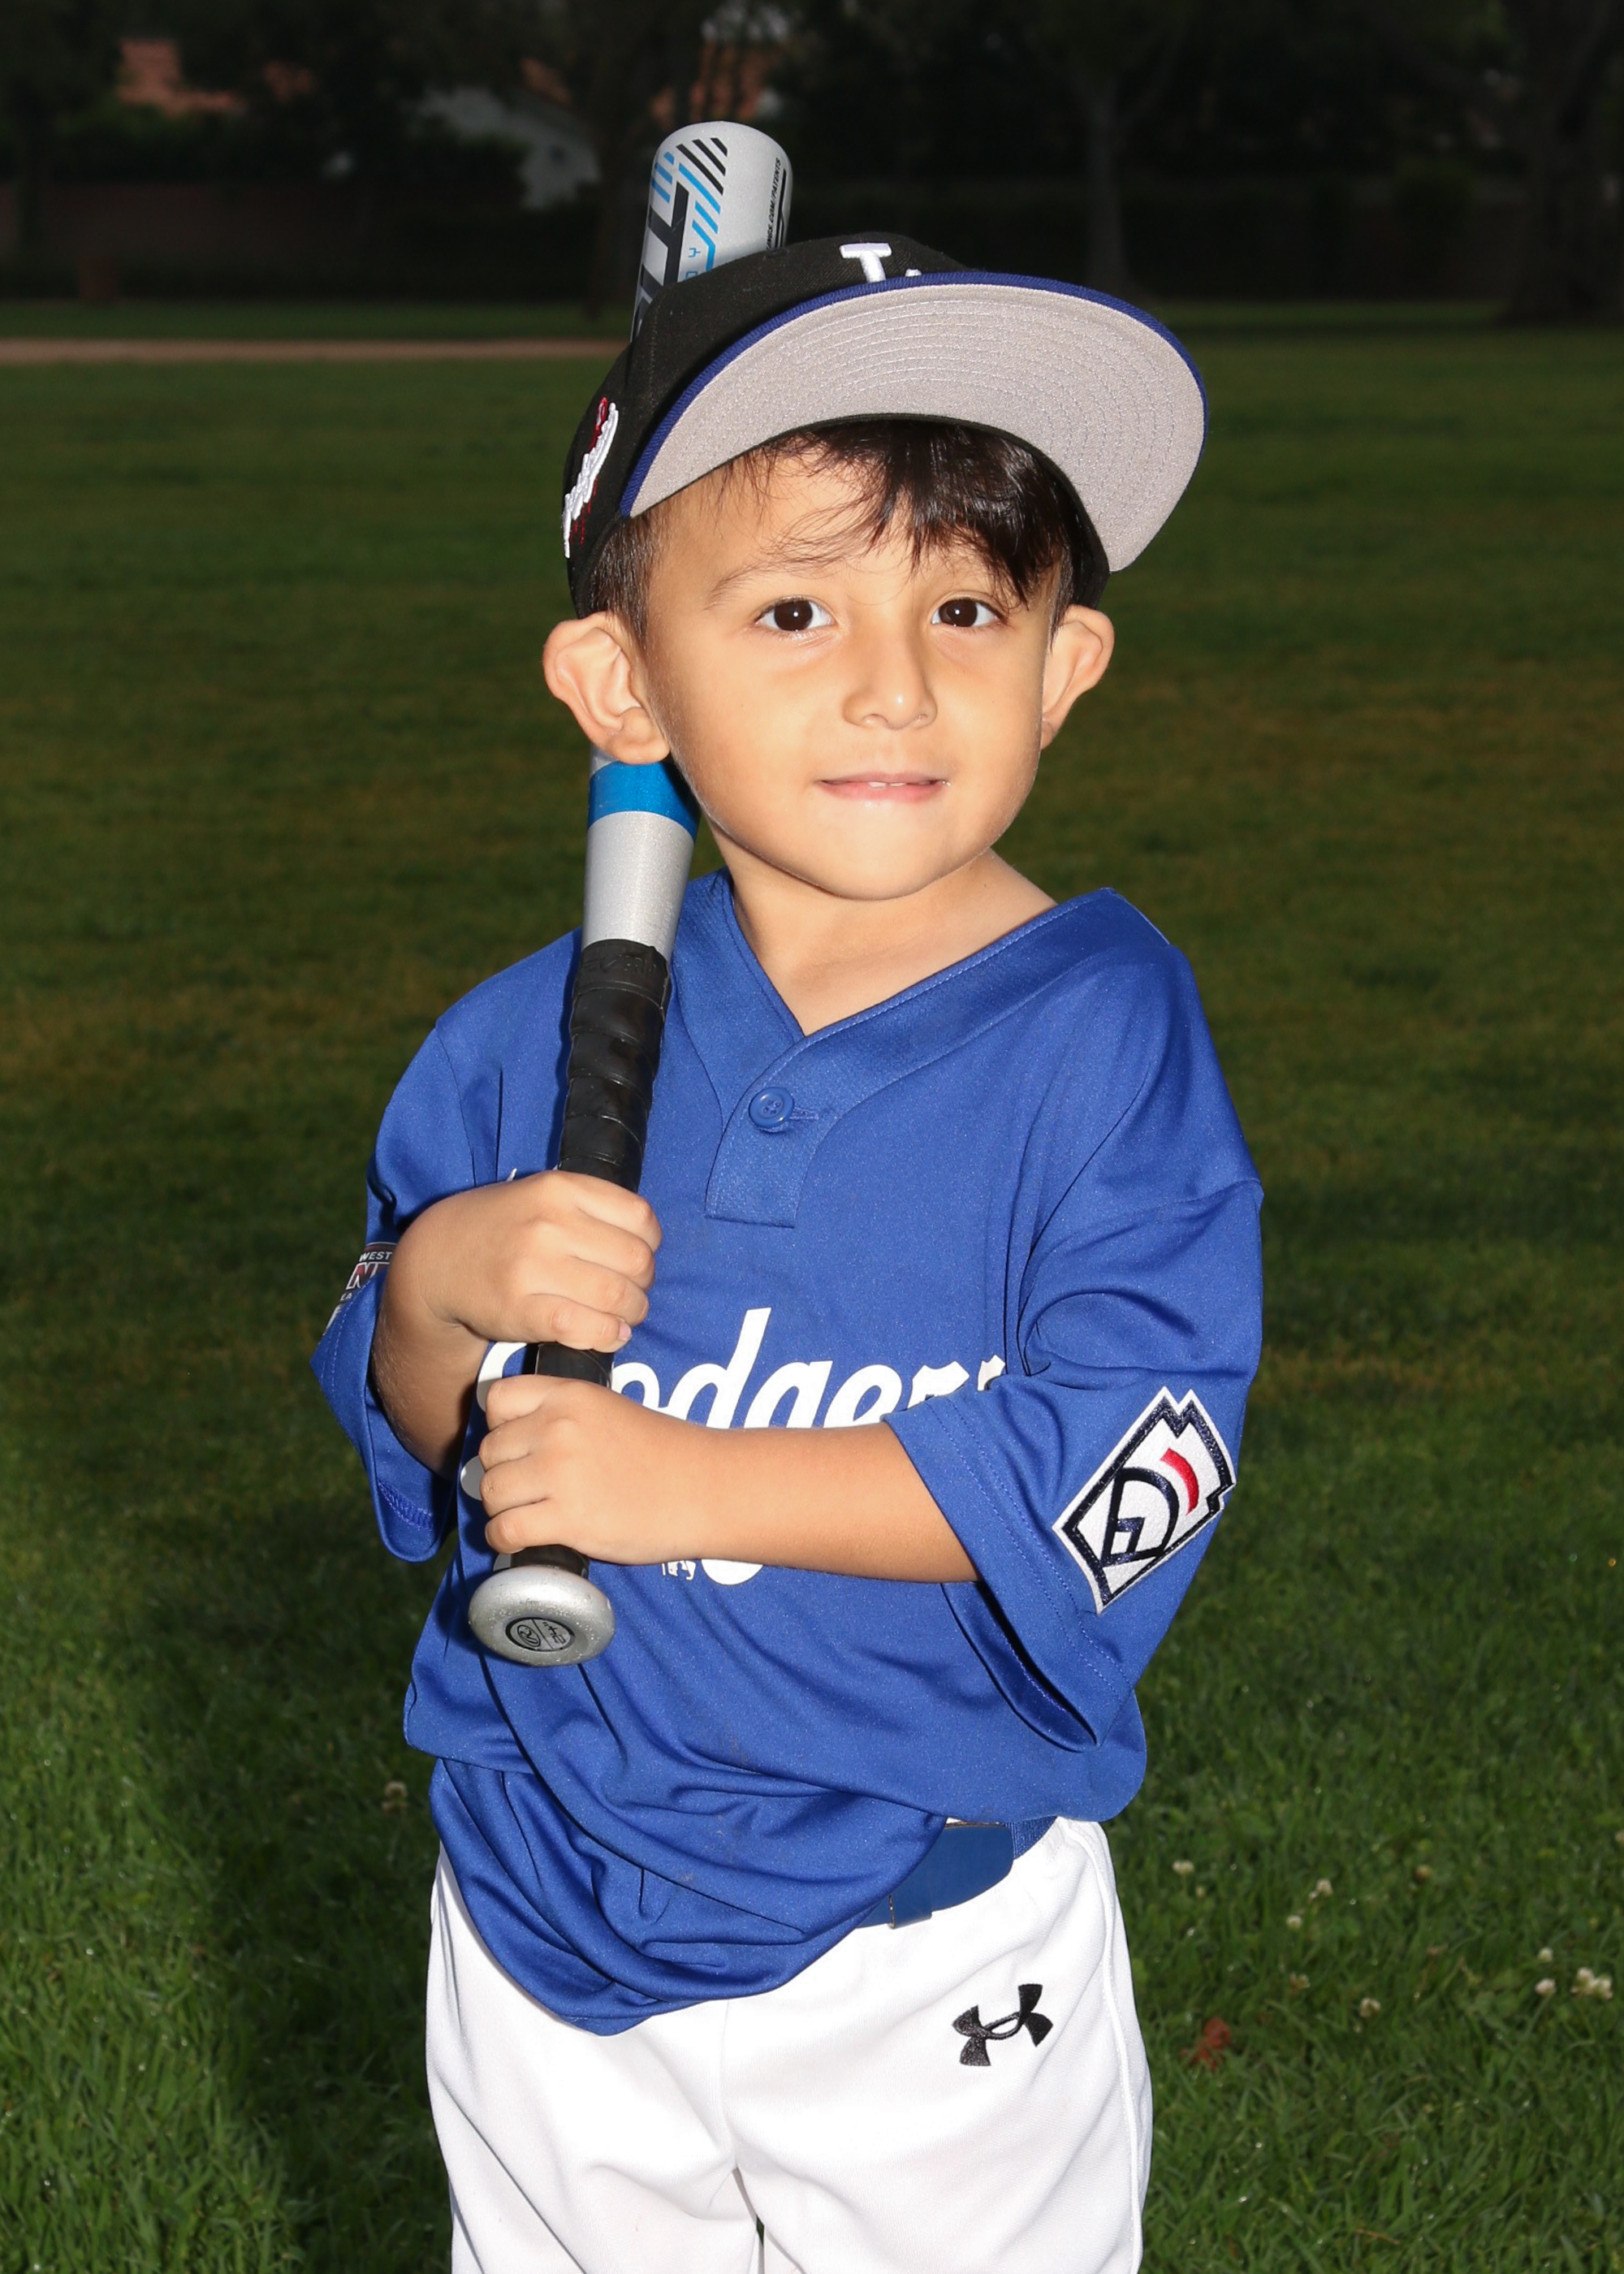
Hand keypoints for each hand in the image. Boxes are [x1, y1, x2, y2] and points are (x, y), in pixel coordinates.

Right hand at [396, 1171, 659, 1354]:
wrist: (436, 1260)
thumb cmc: (501, 1226)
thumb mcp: (541, 1194)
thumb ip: (591, 1207)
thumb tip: (647, 1244)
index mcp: (560, 1188)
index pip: (640, 1218)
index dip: (650, 1245)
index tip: (639, 1258)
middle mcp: (549, 1223)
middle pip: (636, 1261)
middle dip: (644, 1284)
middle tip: (632, 1294)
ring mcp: (532, 1266)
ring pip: (616, 1297)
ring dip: (632, 1314)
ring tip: (624, 1318)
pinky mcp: (520, 1309)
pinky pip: (583, 1326)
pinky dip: (607, 1336)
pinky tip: (608, 1335)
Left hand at [477, 1373, 693, 1563]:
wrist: (705, 1488)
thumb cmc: (664, 1453)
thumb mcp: (609, 1409)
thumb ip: (564, 1415)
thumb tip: (516, 1441)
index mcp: (569, 1396)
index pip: (497, 1398)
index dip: (499, 1425)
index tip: (517, 1446)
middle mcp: (558, 1428)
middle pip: (489, 1451)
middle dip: (501, 1473)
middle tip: (525, 1490)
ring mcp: (560, 1473)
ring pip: (491, 1491)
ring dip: (501, 1509)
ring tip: (525, 1515)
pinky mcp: (567, 1518)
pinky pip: (504, 1530)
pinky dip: (504, 1539)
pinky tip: (520, 1539)